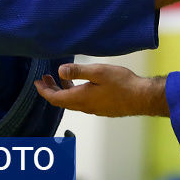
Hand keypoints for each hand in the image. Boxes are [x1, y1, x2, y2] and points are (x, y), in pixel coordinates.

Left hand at [34, 63, 167, 116]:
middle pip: (61, 101)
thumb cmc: (123, 84)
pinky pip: (82, 102)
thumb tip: (60, 70)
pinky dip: (74, 94)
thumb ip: (78, 71)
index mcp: (80, 98)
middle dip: (51, 90)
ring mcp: (93, 109)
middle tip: (45, 78)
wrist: (141, 97)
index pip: (54, 98)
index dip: (43, 90)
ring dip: (63, 91)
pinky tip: (81, 85)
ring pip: (72, 102)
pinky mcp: (102, 108)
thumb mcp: (99, 72)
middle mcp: (84, 106)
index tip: (37, 82)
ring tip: (62, 79)